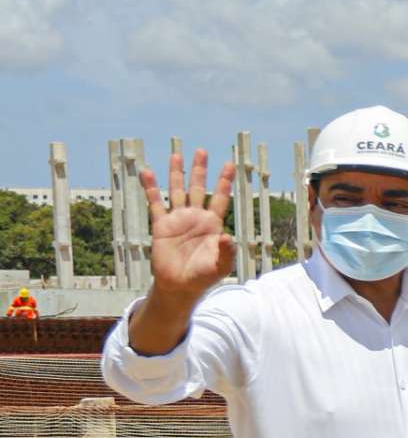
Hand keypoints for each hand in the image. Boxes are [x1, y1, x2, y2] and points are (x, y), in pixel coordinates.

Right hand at [138, 147, 235, 299]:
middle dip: (200, 170)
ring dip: (177, 174)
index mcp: (213, 224)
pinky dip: (151, 188)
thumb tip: (226, 236)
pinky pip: (155, 203)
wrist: (180, 286)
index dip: (224, 182)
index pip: (221, 198)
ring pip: (177, 191)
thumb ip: (226, 251)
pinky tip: (148, 173)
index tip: (229, 164)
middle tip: (202, 151)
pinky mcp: (161, 225)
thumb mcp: (221, 265)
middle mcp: (196, 217)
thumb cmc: (204, 276)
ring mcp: (178, 219)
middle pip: (198, 188)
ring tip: (177, 155)